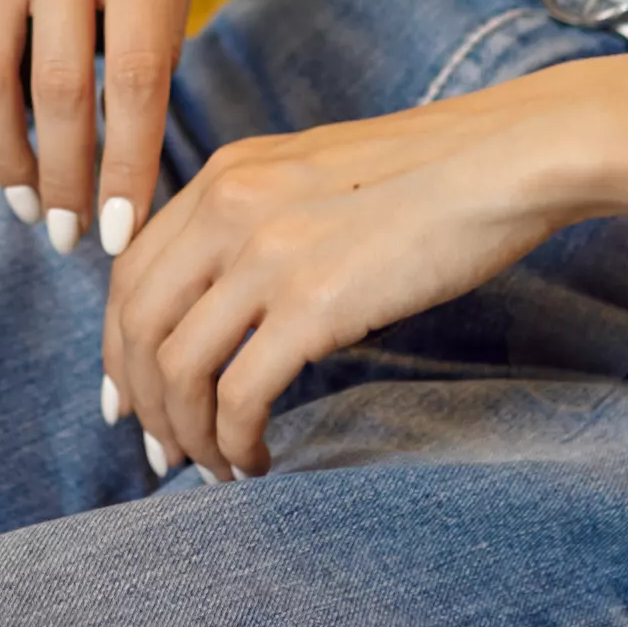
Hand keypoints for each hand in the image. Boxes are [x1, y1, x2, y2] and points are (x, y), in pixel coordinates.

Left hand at [103, 82, 589, 477]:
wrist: (507, 160)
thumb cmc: (433, 174)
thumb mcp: (316, 174)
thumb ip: (260, 219)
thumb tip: (234, 301)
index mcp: (226, 174)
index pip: (131, 271)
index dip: (120, 348)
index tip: (130, 399)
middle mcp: (229, 207)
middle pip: (137, 325)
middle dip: (141, 403)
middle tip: (163, 452)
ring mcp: (268, 254)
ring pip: (177, 368)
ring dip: (185, 432)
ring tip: (217, 465)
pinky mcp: (316, 303)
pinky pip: (240, 394)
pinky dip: (236, 440)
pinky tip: (260, 457)